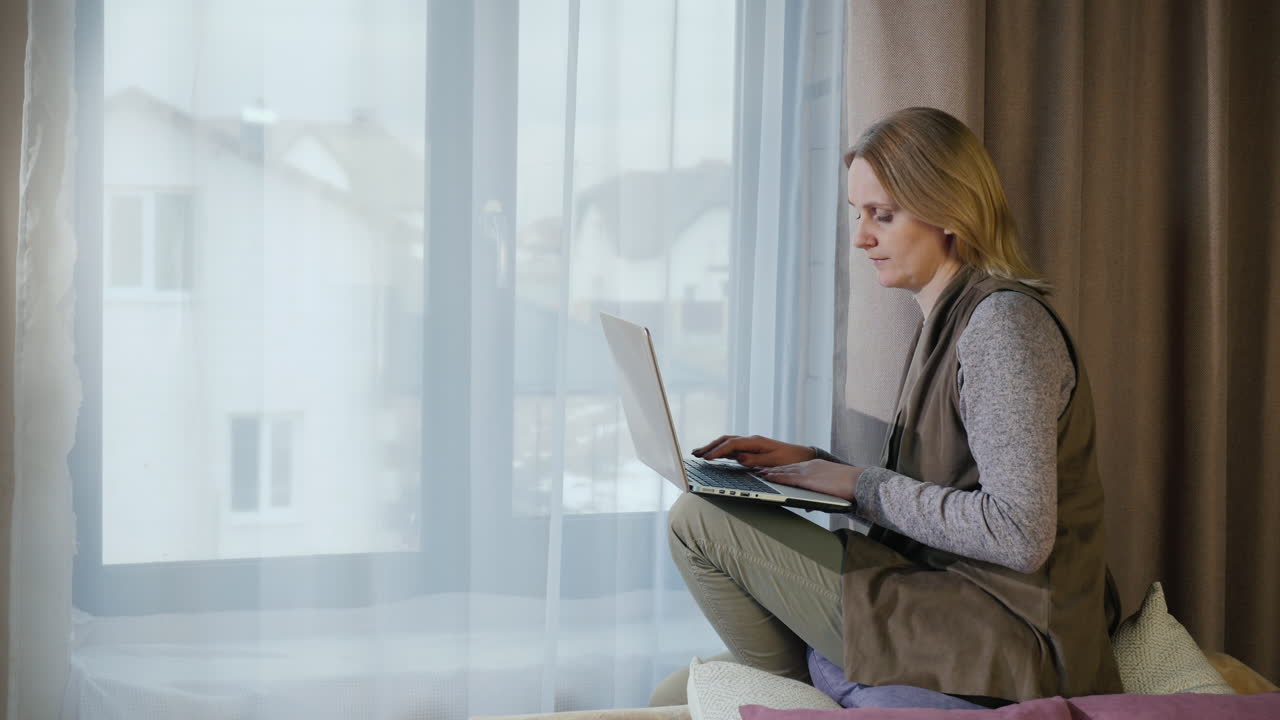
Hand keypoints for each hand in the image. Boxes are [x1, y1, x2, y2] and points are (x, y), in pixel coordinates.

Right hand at [691, 434, 816, 467]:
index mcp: (756, 441)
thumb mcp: (774, 461)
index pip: (732, 445)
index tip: (707, 459)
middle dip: (710, 447)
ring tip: (699, 453)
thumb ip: (755, 459)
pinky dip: (720, 450)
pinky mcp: (751, 449)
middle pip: (726, 440)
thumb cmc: (790, 459)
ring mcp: (750, 444)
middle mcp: (751, 440)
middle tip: (695, 454)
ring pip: (727, 442)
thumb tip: (738, 457)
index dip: (718, 451)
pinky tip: (713, 455)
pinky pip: (732, 447)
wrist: (802, 456)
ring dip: (713, 447)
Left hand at [756, 460, 862, 501]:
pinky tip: (767, 478)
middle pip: (786, 467)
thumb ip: (817, 496)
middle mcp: (810, 465)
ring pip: (783, 471)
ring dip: (770, 472)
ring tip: (758, 474)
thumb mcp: (831, 490)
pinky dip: (775, 477)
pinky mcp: (807, 479)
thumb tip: (808, 507)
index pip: (794, 467)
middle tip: (759, 470)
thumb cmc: (850, 487)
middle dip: (772, 469)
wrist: (859, 482)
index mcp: (816, 466)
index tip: (771, 469)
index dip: (781, 469)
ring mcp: (808, 471)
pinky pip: (787, 477)